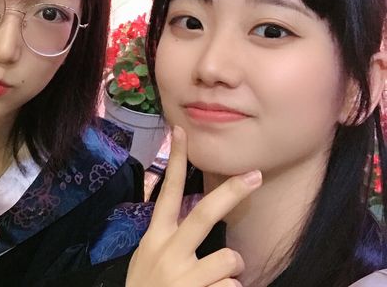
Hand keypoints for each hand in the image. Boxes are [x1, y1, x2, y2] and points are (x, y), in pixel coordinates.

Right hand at [126, 127, 261, 286]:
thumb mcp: (147, 260)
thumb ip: (166, 241)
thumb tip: (186, 219)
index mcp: (155, 239)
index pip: (165, 192)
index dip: (174, 161)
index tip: (181, 131)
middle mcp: (169, 252)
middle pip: (205, 212)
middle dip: (231, 191)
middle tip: (255, 175)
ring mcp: (185, 277)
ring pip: (230, 261)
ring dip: (231, 275)